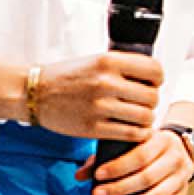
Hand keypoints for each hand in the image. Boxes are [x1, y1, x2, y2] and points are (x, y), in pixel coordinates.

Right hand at [33, 52, 162, 140]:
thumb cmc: (68, 76)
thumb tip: (154, 77)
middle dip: (150, 101)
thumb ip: (124, 67)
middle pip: (152, 97)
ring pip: (145, 117)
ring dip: (145, 119)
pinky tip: (132, 128)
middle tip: (141, 103)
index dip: (157, 79)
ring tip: (136, 116)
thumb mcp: (96, 60)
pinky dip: (137, 133)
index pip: (154, 70)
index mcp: (109, 61)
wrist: (36, 92)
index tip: (150, 84)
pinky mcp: (93, 128)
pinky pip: (130, 134)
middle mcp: (105, 82)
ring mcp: (99, 106)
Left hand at [79, 127, 193, 194]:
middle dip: (119, 189)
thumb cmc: (148, 147)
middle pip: (147, 177)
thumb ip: (104, 157)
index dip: (118, 167)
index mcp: (162, 141)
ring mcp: (181, 179)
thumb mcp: (130, 144)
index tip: (98, 176)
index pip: (140, 155)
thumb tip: (80, 175)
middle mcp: (175, 159)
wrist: (180, 150)